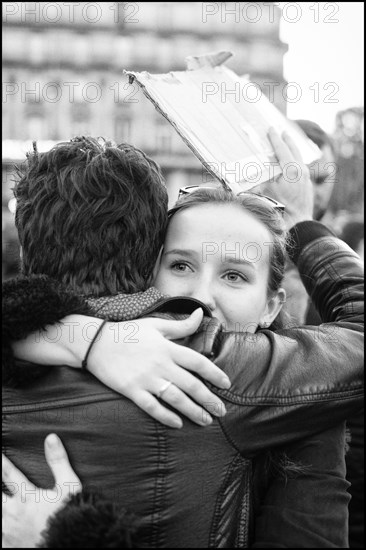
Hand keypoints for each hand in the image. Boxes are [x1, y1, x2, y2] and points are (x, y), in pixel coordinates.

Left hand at [2, 434, 80, 548]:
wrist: (70, 543)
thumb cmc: (69, 515)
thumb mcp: (68, 485)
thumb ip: (58, 461)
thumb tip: (50, 437)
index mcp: (26, 496)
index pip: (8, 474)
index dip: (1, 462)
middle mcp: (12, 513)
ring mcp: (8, 531)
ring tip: (3, 505)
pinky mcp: (8, 546)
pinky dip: (1, 529)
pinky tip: (4, 527)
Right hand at [87, 308, 230, 428]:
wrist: (96, 343)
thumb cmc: (129, 332)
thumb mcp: (156, 325)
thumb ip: (181, 325)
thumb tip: (200, 314)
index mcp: (168, 348)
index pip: (198, 362)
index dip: (214, 374)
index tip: (226, 385)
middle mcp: (160, 364)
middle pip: (191, 385)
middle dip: (209, 400)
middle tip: (221, 412)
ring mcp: (146, 379)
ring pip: (176, 399)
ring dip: (193, 411)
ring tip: (206, 420)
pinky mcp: (132, 391)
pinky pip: (152, 407)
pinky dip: (166, 417)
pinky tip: (178, 424)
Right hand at [264, 127, 313, 228]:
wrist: (297, 225)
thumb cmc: (280, 209)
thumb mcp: (265, 192)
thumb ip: (260, 180)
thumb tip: (249, 175)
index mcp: (291, 170)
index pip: (282, 149)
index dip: (275, 139)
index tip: (271, 129)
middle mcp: (301, 171)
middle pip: (294, 150)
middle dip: (288, 140)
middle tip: (283, 132)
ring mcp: (306, 179)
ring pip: (299, 159)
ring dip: (293, 151)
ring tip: (288, 145)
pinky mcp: (307, 186)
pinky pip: (301, 169)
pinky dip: (295, 162)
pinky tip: (291, 165)